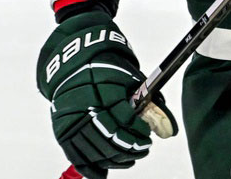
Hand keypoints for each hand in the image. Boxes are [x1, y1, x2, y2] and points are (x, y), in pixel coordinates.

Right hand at [37, 10, 178, 178]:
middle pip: (110, 139)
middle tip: (142, 149)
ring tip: (129, 158)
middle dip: (130, 149)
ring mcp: (71, 120)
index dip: (138, 132)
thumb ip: (150, 101)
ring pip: (95, 150)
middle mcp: (85, 105)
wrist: (73, 62)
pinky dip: (92, 168)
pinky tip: (104, 171)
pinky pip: (77, 156)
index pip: (124, 119)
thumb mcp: (130, 77)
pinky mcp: (62, 130)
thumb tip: (168, 129)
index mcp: (104, 88)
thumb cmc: (107, 68)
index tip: (147, 136)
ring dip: (115, 159)